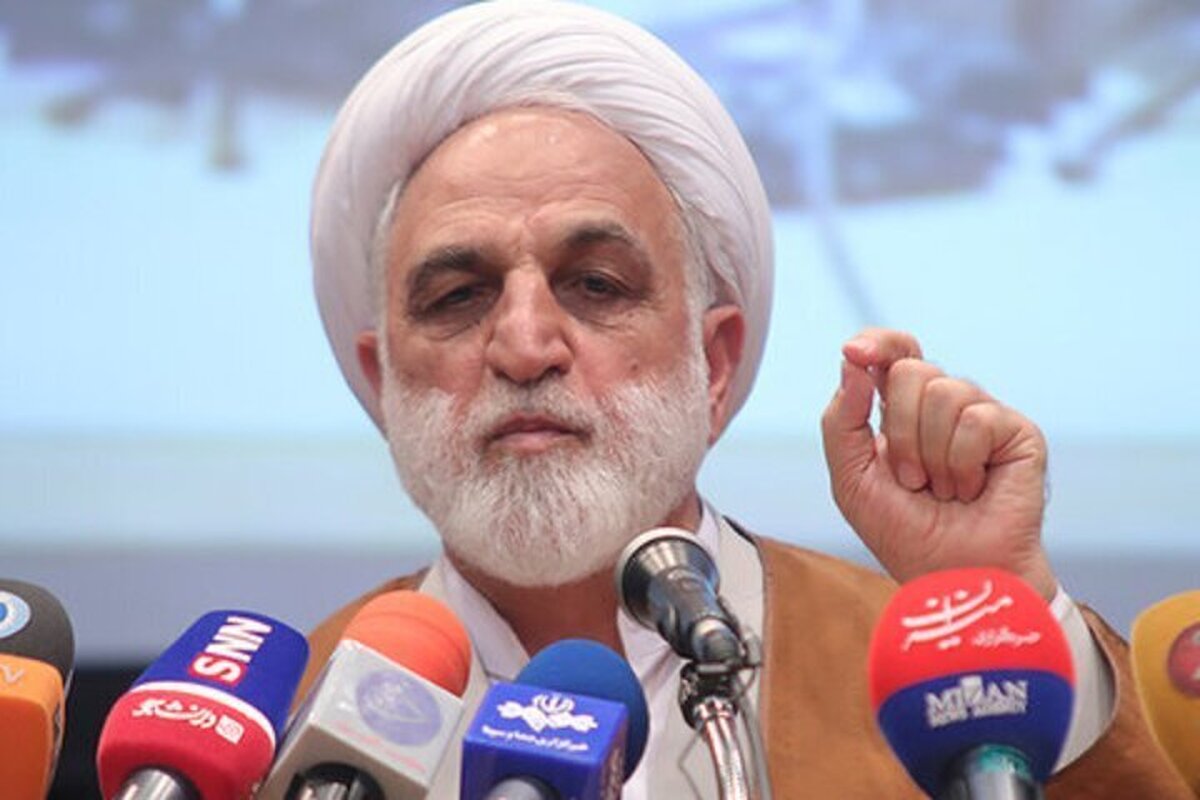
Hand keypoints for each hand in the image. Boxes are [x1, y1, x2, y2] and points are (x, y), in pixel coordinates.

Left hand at [820, 328, 1056, 598]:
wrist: (951, 576)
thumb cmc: (903, 532)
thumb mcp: (851, 478)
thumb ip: (842, 420)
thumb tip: (851, 361)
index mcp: (903, 410)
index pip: (894, 351)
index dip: (878, 343)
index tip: (855, 352)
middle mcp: (944, 405)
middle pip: (910, 370)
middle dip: (899, 432)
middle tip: (911, 479)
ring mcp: (982, 415)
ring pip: (943, 390)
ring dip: (930, 454)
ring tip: (943, 490)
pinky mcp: (1017, 431)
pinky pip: (976, 418)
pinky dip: (962, 462)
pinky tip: (972, 488)